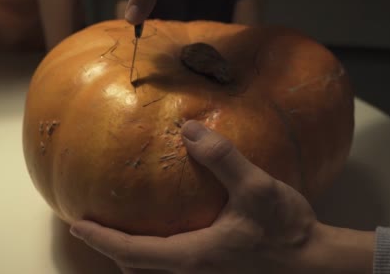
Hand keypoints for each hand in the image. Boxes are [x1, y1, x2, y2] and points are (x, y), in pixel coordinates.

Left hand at [70, 121, 374, 272]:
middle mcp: (192, 272)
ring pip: (155, 272)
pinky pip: (175, 269)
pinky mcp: (220, 272)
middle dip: (110, 249)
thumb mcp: (255, 189)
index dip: (100, 237)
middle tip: (92, 226)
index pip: (131, 250)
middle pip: (136, 268)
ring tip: (122, 233)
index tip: (75, 223)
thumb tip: (188, 129)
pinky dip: (157, 257)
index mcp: (191, 256)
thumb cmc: (285, 230)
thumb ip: (222, 158)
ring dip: (133, 255)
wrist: (314, 262)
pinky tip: (170, 235)